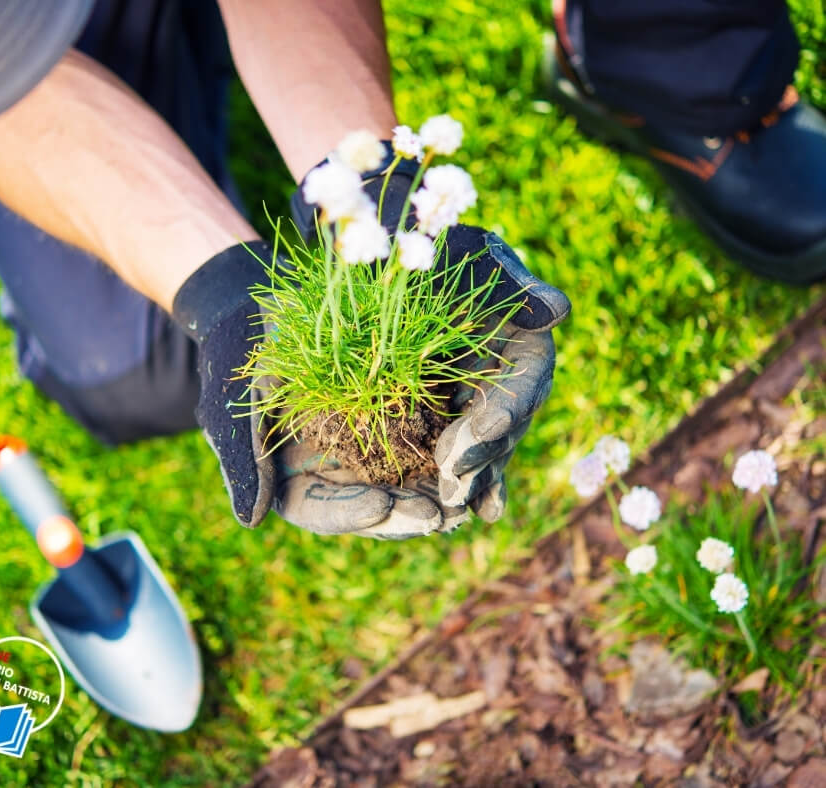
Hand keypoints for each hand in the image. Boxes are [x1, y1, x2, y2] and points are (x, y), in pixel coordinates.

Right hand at [172, 241, 467, 537]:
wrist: (264, 307)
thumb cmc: (243, 353)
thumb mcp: (240, 400)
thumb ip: (246, 458)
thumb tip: (250, 520)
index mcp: (293, 477)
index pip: (322, 511)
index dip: (349, 514)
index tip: (379, 508)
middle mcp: (335, 471)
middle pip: (373, 507)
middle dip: (404, 514)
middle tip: (436, 516)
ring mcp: (368, 446)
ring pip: (405, 482)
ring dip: (434, 493)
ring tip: (463, 502)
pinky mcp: (396, 416)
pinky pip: (426, 441)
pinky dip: (448, 452)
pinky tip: (474, 457)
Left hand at [434, 227, 569, 518]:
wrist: (390, 252)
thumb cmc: (430, 241)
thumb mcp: (464, 253)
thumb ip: (507, 282)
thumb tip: (559, 309)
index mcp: (522, 336)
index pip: (526, 380)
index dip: (507, 408)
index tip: (481, 433)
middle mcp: (507, 372)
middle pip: (507, 424)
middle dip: (482, 457)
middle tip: (454, 486)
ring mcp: (478, 396)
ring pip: (484, 446)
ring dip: (470, 478)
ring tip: (450, 507)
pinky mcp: (447, 412)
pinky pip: (457, 450)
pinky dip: (455, 478)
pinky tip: (445, 512)